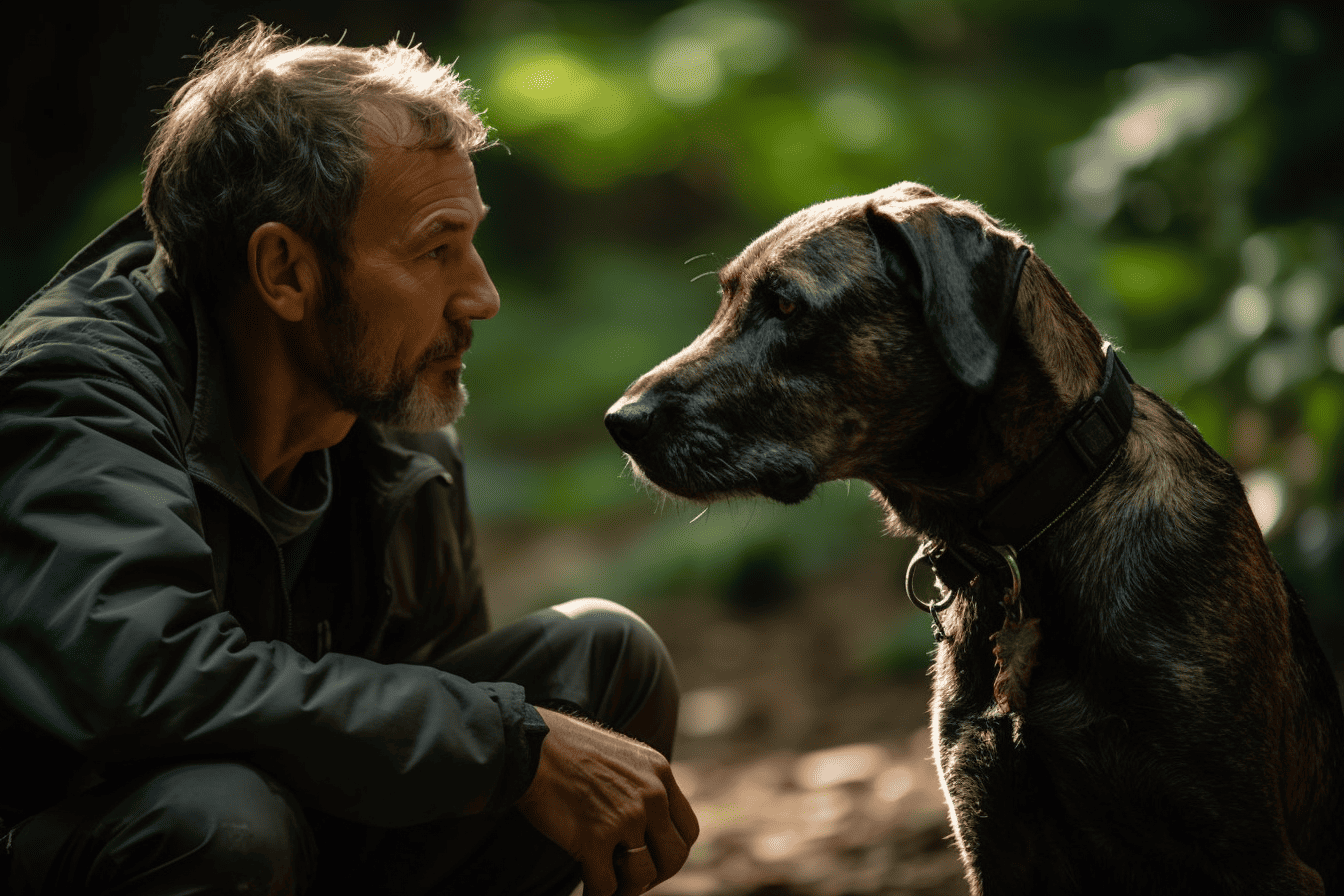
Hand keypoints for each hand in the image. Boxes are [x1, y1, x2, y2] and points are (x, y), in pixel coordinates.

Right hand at [517, 707, 699, 895]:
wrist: (529, 743)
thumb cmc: (565, 748)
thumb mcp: (622, 755)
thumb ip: (641, 785)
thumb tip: (645, 824)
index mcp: (659, 773)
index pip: (687, 830)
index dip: (672, 854)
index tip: (652, 860)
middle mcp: (651, 795)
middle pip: (674, 857)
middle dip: (655, 876)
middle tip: (631, 880)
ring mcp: (626, 816)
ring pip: (643, 875)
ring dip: (626, 888)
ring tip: (608, 885)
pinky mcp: (595, 837)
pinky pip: (606, 886)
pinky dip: (597, 895)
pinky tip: (586, 892)